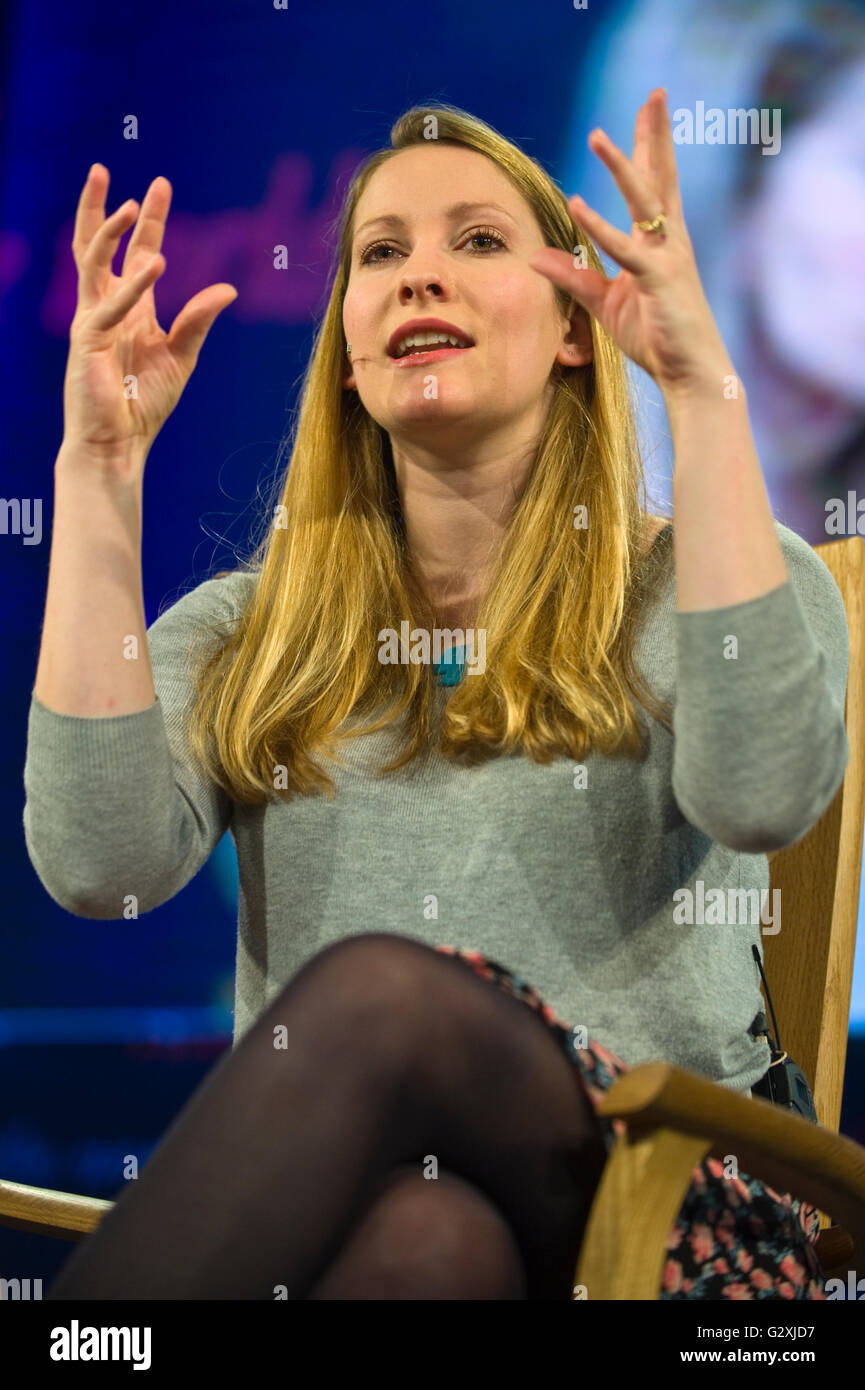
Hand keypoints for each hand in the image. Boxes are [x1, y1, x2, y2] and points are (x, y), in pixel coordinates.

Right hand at [63, 165, 236, 463]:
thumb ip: (198, 320)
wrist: (118, 442)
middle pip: (98, 245)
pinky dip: (131, 286)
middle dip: (106, 209)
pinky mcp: (86, 341)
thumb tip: (228, 289)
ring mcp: (92, 321)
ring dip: (109, 232)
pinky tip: (155, 265)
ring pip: (91, 263)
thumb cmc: (145, 403)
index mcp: (130, 308)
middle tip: (108, 171)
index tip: (158, 185)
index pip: (137, 252)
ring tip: (129, 205)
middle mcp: (107, 307)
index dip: (148, 219)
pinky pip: (108, 306)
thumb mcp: (181, 356)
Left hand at [528, 89, 731, 395]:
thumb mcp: (605, 303)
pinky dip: (600, 228)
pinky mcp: (659, 281)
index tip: (649, 108)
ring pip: (644, 201)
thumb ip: (574, 276)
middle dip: (656, 134)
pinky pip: (625, 250)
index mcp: (660, 242)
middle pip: (661, 176)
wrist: (689, 372)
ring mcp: (667, 258)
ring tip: (597, 135)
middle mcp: (669, 241)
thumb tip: (537, 257)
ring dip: (620, 166)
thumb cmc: (655, 336)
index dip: (649, 145)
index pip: (655, 184)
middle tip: (656, 94)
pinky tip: (577, 206)